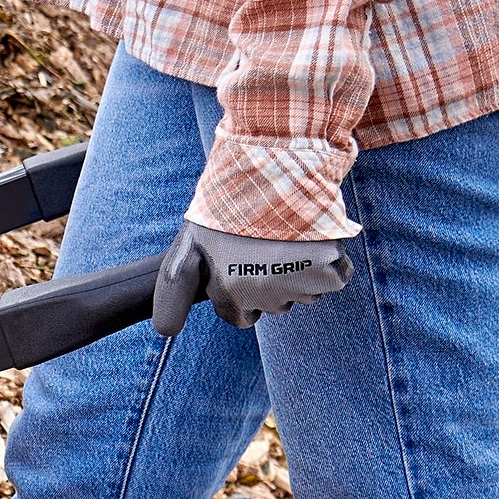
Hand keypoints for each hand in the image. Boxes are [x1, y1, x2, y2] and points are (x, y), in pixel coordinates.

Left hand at [150, 218, 350, 335]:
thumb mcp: (188, 245)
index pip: (241, 317)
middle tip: (266, 241)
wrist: (272, 166)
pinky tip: (312, 235)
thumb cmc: (225, 206)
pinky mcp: (330, 272)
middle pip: (273, 305)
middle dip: (270, 280)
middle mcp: (263, 297)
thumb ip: (175, 291)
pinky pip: (332, 277)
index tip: (244, 262)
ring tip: (287, 234)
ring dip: (300, 270)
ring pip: (304, 292)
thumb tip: (165, 331)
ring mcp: (299, 285)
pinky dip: (329, 261)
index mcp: (229, 293)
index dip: (242, 290)